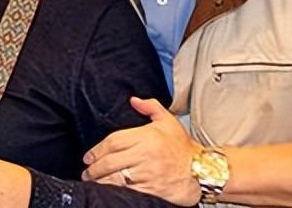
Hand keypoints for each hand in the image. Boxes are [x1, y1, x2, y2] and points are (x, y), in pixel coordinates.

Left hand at [82, 97, 201, 205]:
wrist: (203, 170)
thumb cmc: (184, 147)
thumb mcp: (168, 121)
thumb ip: (150, 107)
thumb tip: (134, 100)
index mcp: (146, 137)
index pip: (114, 142)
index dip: (98, 150)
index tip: (89, 157)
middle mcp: (145, 155)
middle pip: (111, 161)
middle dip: (95, 168)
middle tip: (87, 171)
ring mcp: (148, 174)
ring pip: (117, 178)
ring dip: (102, 181)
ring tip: (94, 182)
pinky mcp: (152, 189)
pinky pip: (129, 191)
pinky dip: (117, 191)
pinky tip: (110, 191)